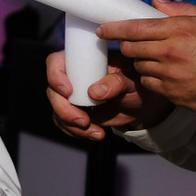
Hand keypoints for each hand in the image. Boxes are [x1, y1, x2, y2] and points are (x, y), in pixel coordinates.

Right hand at [45, 50, 171, 139]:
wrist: (142, 104)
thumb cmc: (138, 83)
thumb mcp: (131, 80)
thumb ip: (116, 83)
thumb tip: (95, 92)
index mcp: (84, 61)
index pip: (56, 62)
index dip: (55, 76)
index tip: (68, 92)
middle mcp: (73, 76)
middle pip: (53, 91)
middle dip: (64, 109)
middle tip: (83, 121)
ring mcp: (72, 95)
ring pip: (57, 110)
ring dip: (71, 124)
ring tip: (96, 132)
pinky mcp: (74, 111)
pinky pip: (64, 123)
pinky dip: (77, 132)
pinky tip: (97, 134)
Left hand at [105, 0, 195, 114]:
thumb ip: (185, 10)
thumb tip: (157, 3)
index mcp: (181, 29)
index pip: (135, 28)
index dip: (114, 28)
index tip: (103, 29)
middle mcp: (171, 51)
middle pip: (130, 48)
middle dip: (128, 44)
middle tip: (134, 43)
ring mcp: (169, 74)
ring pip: (138, 66)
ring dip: (142, 62)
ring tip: (160, 58)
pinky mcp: (170, 92)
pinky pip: (148, 83)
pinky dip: (152, 78)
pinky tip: (166, 73)